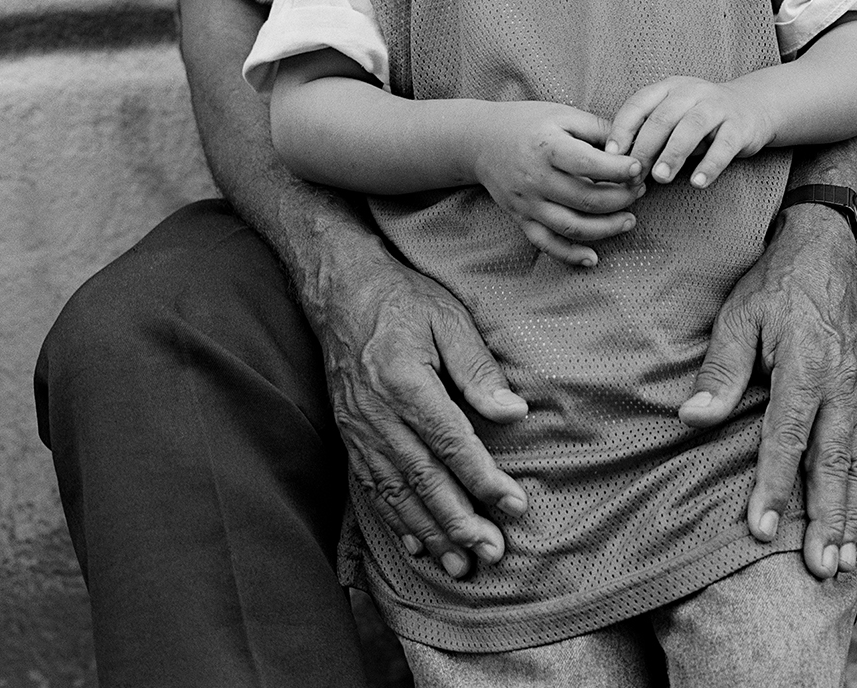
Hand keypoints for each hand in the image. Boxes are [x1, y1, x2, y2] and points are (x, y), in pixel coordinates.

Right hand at [307, 238, 531, 578]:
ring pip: (396, 493)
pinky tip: (417, 545)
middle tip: (491, 552)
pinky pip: (373, 488)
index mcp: (405, 383)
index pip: (451, 443)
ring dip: (430, 533)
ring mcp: (359, 430)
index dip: (483, 478)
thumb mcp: (449, 318)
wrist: (342, 292)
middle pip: (423, 479)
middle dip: (459, 522)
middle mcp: (377, 415)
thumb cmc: (404, 300)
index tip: (514, 506)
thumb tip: (512, 413)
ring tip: (460, 564)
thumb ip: (477, 369)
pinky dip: (395, 521)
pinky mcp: (349, 436)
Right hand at [474, 101, 645, 266]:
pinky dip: (570, 255)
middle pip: (585, 198)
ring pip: (571, 226)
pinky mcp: (521, 218)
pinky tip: (593, 259)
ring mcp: (527, 202)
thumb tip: (631, 145)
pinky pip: (546, 244)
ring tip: (630, 220)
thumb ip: (596, 128)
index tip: (639, 168)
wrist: (480, 141)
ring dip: (606, 229)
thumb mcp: (562, 114)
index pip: (588, 164)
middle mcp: (536, 178)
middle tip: (640, 192)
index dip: (618, 170)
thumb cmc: (528, 123)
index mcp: (547, 147)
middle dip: (621, 199)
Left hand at [608, 77, 772, 189]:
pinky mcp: (740, 126)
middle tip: (633, 176)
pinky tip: (698, 182)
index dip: (622, 129)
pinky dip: (710, 165)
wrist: (753, 107)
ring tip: (660, 178)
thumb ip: (649, 134)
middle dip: (644, 148)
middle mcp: (692, 92)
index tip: (611, 156)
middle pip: (662, 118)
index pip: (638, 104)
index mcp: (669, 88)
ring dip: (672, 154)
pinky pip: (724, 146)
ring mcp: (718, 107)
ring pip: (691, 127)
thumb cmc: (701, 119)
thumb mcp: (673, 117)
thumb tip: (618, 166)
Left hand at [678, 204, 856, 578]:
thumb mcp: (739, 314)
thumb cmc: (777, 284)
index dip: (775, 485)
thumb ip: (722, 368)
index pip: (788, 436)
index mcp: (805, 364)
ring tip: (844, 561)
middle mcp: (841, 384)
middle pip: (835, 461)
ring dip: (854, 514)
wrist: (829, 250)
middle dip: (829, 519)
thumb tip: (693, 418)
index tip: (762, 529)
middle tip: (821, 569)